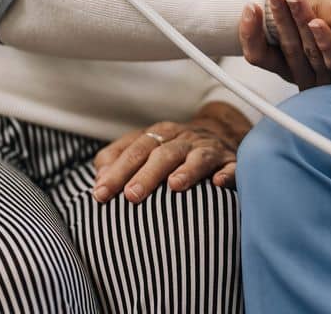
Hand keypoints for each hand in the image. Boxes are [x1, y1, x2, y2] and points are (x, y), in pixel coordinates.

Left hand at [91, 102, 250, 203]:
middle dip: (146, 174)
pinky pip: (232, 166)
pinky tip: (218, 183)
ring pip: (197, 157)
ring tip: (174, 186)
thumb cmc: (174, 149)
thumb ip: (118, 160)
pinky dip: (227, 173)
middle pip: (162, 154)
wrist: (221, 134)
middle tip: (131, 196)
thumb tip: (99, 180)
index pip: (135, 150)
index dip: (117, 171)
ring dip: (186, 170)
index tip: (101, 193)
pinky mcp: (231, 162)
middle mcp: (183, 139)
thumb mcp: (145, 148)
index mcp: (160, 135)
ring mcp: (209, 150)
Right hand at [237, 0, 330, 89]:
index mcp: (290, 63)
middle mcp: (305, 74)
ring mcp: (326, 81)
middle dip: (278, 18)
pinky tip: (319, 23)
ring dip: (299, 23)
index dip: (250, 34)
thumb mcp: (325, 15)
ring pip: (308, 52)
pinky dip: (326, 43)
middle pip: (286, 47)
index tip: (250, 7)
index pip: (260, 55)